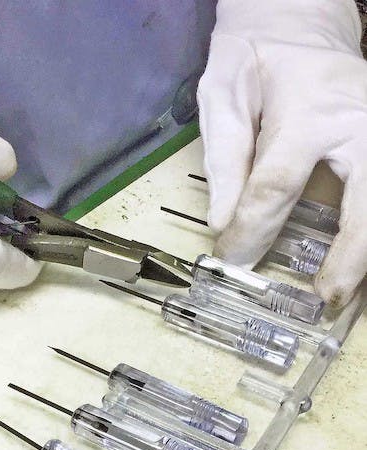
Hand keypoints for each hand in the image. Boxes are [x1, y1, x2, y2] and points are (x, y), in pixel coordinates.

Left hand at [197, 0, 366, 306]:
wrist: (300, 21)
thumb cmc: (255, 58)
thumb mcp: (224, 96)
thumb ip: (224, 159)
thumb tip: (222, 220)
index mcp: (307, 110)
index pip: (275, 187)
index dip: (251, 230)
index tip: (231, 256)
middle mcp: (358, 121)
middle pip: (364, 202)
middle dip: (348, 257)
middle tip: (327, 297)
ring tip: (348, 290)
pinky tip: (360, 253)